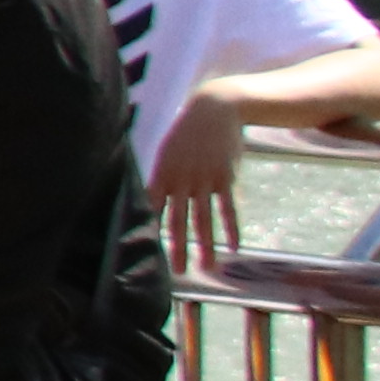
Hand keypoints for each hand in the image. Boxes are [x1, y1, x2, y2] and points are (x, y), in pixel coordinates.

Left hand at [151, 92, 251, 274]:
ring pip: (204, 219)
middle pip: (178, 220)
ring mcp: (203, 180)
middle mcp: (181, 180)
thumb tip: (150, 197)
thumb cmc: (187, 133)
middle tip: (177, 271)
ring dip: (206, 245)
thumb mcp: (167, 152)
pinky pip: (228, 208)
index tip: (145, 251)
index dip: (149, 229)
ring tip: (207, 267)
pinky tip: (234, 246)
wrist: (214, 109)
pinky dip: (231, 228)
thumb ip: (161, 176)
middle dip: (177, 247)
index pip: (151, 207)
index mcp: (161, 174)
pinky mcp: (225, 178)